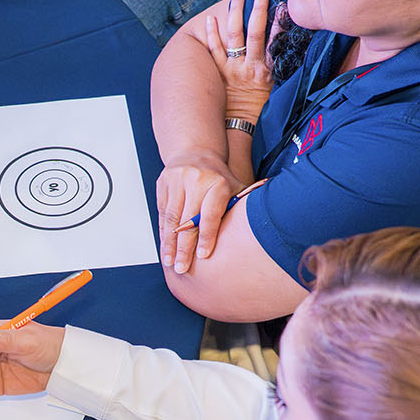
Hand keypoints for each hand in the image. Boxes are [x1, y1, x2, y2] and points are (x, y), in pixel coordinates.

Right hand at [157, 158, 243, 272]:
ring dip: (169, 243)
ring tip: (170, 262)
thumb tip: (256, 232)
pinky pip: (162, 213)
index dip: (206, 237)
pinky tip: (164, 246)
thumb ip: (242, 207)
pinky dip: (163, 232)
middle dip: (184, 247)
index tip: (203, 256)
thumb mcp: (235, 188)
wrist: (195, 151)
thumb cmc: (218, 177)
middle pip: (187, 220)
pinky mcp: (163, 184)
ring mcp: (176, 181)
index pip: (210, 214)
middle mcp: (195, 180)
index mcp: (217, 183)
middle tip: (182, 268)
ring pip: (171, 218)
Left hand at [203, 0, 275, 121]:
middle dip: (257, 10)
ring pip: (233, 36)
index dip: (277, 22)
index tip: (282, 5)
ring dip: (235, 14)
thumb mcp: (272, 89)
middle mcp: (248, 66)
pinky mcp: (219, 72)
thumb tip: (281, 49)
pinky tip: (210, 19)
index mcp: (265, 71)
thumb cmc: (255, 109)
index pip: (272, 41)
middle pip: (253, 33)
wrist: (238, 127)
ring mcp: (231, 68)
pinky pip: (214, 50)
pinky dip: (211, 34)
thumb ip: (274, 68)